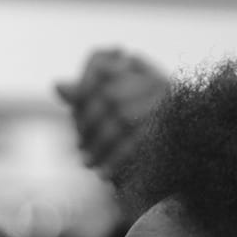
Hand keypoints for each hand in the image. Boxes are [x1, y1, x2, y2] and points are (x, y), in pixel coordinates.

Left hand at [55, 47, 169, 175]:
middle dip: (87, 123)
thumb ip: (86, 97)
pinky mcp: (175, 128)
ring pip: (122, 116)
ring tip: (89, 163)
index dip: (82, 81)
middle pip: (108, 93)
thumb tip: (57, 84)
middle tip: (79, 147)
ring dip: (100, 144)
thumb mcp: (107, 116)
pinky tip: (105, 175)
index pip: (100, 62)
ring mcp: (170, 103)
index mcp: (141, 70)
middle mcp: (159, 81)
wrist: (178, 169)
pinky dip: (117, 159)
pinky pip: (138, 140)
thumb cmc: (137, 139)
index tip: (73, 110)